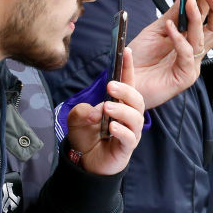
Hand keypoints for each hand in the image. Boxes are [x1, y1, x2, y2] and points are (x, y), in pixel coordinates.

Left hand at [64, 49, 144, 175]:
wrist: (85, 162)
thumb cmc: (86, 137)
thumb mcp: (76, 118)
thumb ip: (82, 109)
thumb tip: (95, 112)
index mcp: (119, 104)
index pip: (127, 82)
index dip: (128, 67)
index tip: (126, 51)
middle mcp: (128, 115)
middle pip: (136, 99)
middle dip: (125, 90)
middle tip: (110, 86)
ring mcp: (130, 131)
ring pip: (135, 117)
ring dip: (122, 110)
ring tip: (107, 109)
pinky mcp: (127, 147)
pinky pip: (130, 137)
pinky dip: (121, 131)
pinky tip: (111, 128)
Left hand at [128, 0, 212, 108]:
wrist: (121, 82)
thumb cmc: (137, 59)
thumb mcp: (155, 31)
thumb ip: (172, 15)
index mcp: (190, 41)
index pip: (208, 18)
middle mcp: (195, 53)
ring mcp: (191, 66)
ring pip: (202, 39)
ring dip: (196, 18)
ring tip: (189, 1)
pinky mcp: (184, 78)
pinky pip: (187, 54)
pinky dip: (179, 38)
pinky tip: (170, 26)